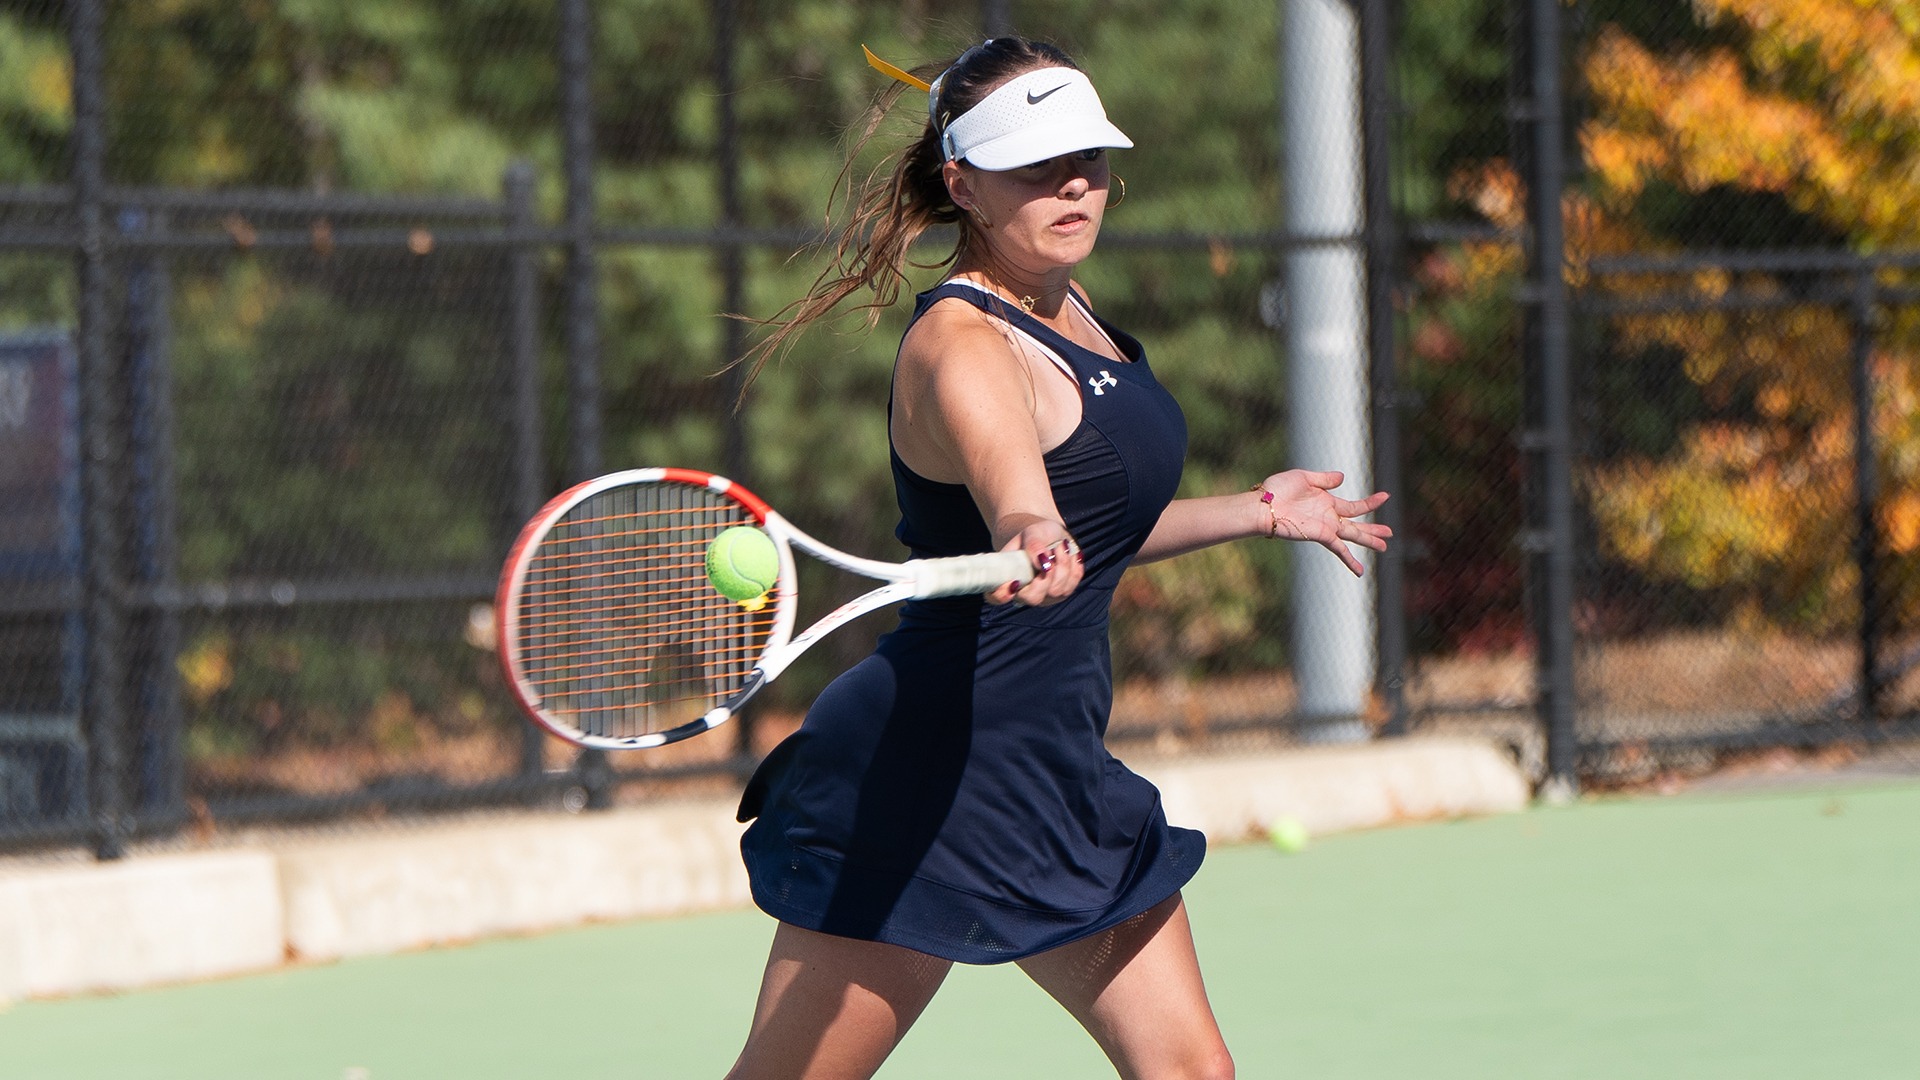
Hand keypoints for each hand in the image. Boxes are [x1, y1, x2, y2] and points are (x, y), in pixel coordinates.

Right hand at [984, 520, 1082, 606]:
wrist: (1050, 535)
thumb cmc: (1034, 536)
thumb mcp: (1031, 532)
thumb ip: (1032, 546)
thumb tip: (1043, 563)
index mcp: (1007, 579)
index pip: (996, 597)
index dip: (1002, 595)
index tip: (1014, 581)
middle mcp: (1025, 593)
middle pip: (1033, 598)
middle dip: (1044, 578)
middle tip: (1048, 555)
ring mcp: (1045, 596)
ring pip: (1057, 591)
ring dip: (1062, 564)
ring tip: (1059, 546)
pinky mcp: (1064, 591)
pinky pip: (1073, 583)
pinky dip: (1073, 564)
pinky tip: (1069, 553)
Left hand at [1255, 470, 1391, 576]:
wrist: (1263, 505)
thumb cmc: (1277, 490)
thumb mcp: (1304, 477)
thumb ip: (1324, 479)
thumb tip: (1343, 477)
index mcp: (1327, 502)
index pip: (1354, 506)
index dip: (1370, 503)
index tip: (1386, 496)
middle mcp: (1329, 517)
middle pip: (1356, 525)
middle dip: (1373, 529)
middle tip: (1390, 533)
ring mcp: (1325, 528)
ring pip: (1353, 536)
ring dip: (1369, 541)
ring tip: (1385, 546)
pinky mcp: (1320, 535)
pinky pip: (1339, 549)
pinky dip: (1350, 559)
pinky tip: (1361, 571)